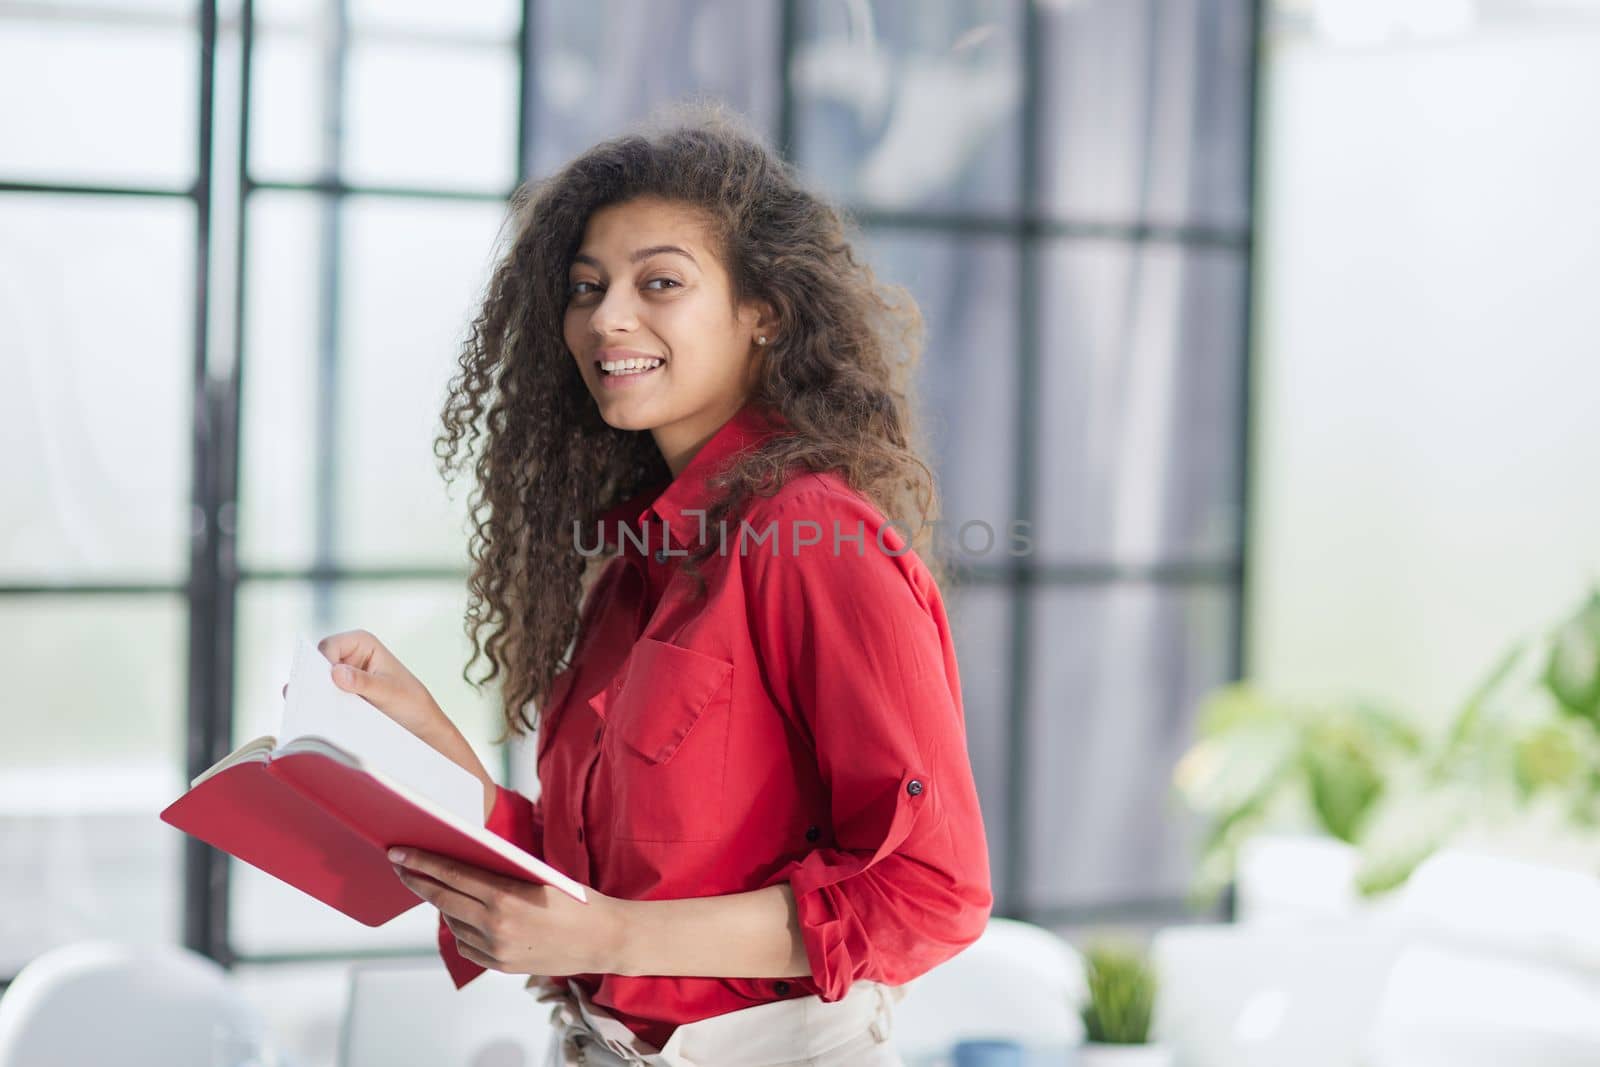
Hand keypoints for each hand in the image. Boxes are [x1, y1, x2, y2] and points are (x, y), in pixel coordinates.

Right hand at [284, 630, 494, 805]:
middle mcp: (347, 655)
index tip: (320, 685)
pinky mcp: (338, 696)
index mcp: (361, 642)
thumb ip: (364, 683)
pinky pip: (320, 700)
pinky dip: (318, 709)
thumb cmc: (411, 703)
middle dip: (312, 682)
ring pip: (315, 684)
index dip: (320, 664)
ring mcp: (341, 677)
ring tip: (309, 714)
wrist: (419, 727)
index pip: (328, 647)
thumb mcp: (390, 693)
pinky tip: (317, 722)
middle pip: (316, 664)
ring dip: (313, 698)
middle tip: (306, 701)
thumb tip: (336, 672)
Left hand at [389, 846, 630, 977]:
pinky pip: (466, 944)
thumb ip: (501, 873)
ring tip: (433, 887)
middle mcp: (496, 925)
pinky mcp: (499, 965)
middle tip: (399, 866)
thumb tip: (464, 864)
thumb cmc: (576, 900)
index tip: (399, 853)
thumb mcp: (540, 875)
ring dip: (441, 903)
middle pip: (442, 899)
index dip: (422, 862)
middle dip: (417, 881)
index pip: (452, 875)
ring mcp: (496, 949)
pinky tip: (461, 915)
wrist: (603, 939)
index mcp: (506, 896)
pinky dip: (460, 927)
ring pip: (452, 922)